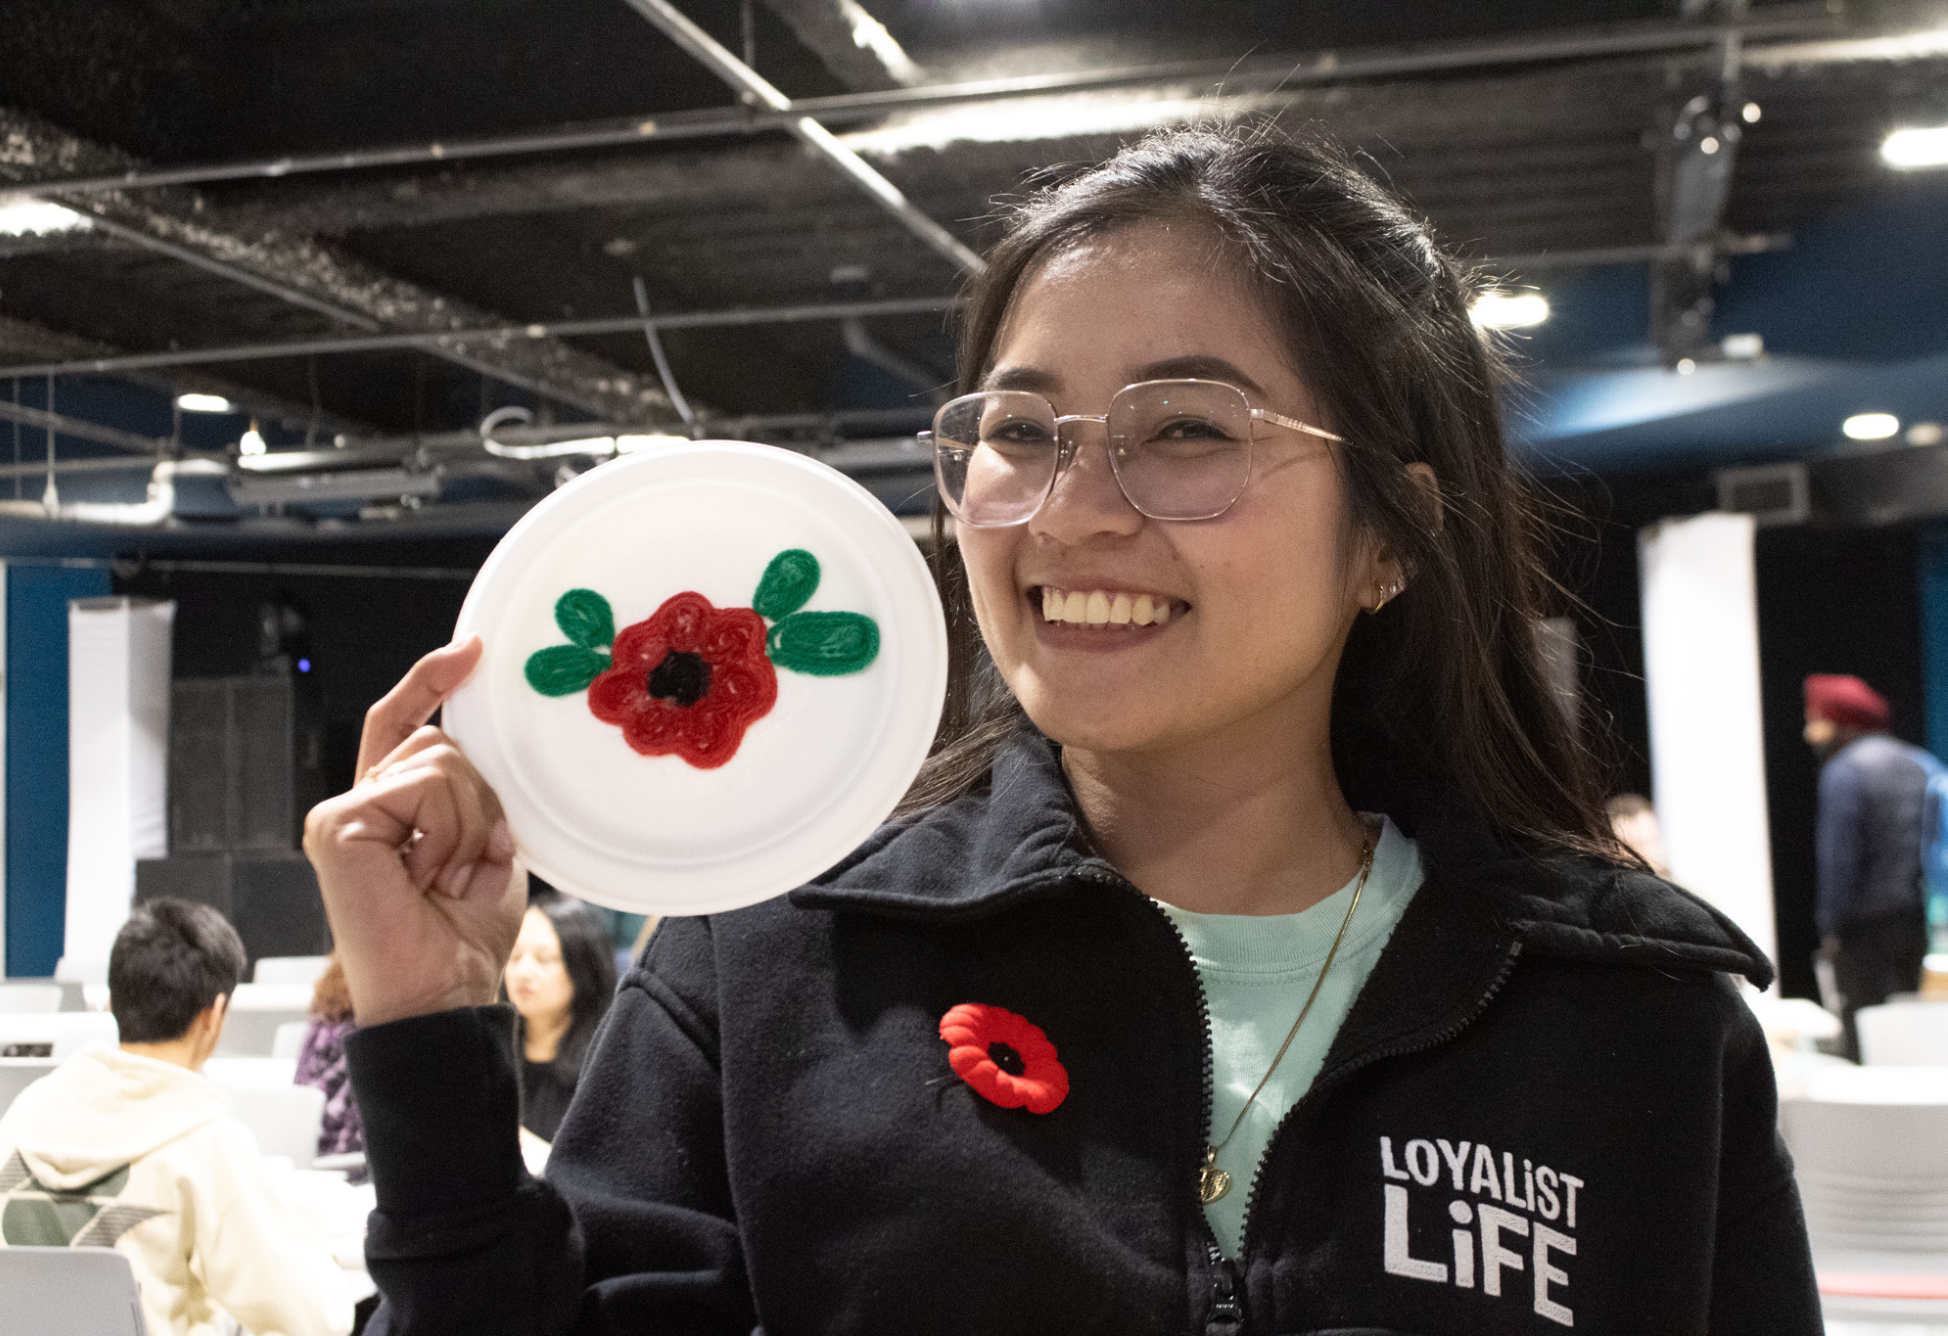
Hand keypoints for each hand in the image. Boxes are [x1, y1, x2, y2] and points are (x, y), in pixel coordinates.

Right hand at [302, 637, 526, 1026]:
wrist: (444, 991)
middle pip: (440, 743)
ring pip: (440, 762)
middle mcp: (357, 804)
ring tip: (446, 877)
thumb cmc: (464, 933)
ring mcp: (339, 813)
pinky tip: (424, 875)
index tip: (471, 651)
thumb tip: (479, 740)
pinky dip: (447, 831)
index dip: (431, 681)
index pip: (403, 724)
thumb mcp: (486, 845)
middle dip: (482, 802)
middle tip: (468, 866)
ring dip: (470, 823)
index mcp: (390, 807)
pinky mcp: (334, 824)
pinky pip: (423, 786)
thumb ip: (474, 793)